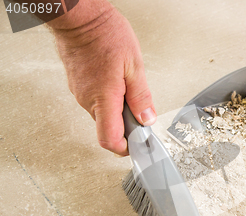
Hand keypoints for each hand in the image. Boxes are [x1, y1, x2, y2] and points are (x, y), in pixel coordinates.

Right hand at [50, 0, 155, 154]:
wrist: (80, 17)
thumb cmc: (105, 35)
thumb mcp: (134, 65)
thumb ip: (141, 96)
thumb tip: (147, 119)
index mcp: (103, 98)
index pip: (109, 139)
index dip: (124, 148)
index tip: (137, 144)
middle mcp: (88, 100)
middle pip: (108, 127)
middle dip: (126, 125)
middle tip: (141, 112)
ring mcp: (80, 93)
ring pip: (102, 114)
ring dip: (118, 109)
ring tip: (128, 88)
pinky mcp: (77, 86)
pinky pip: (96, 101)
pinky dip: (109, 98)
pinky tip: (116, 82)